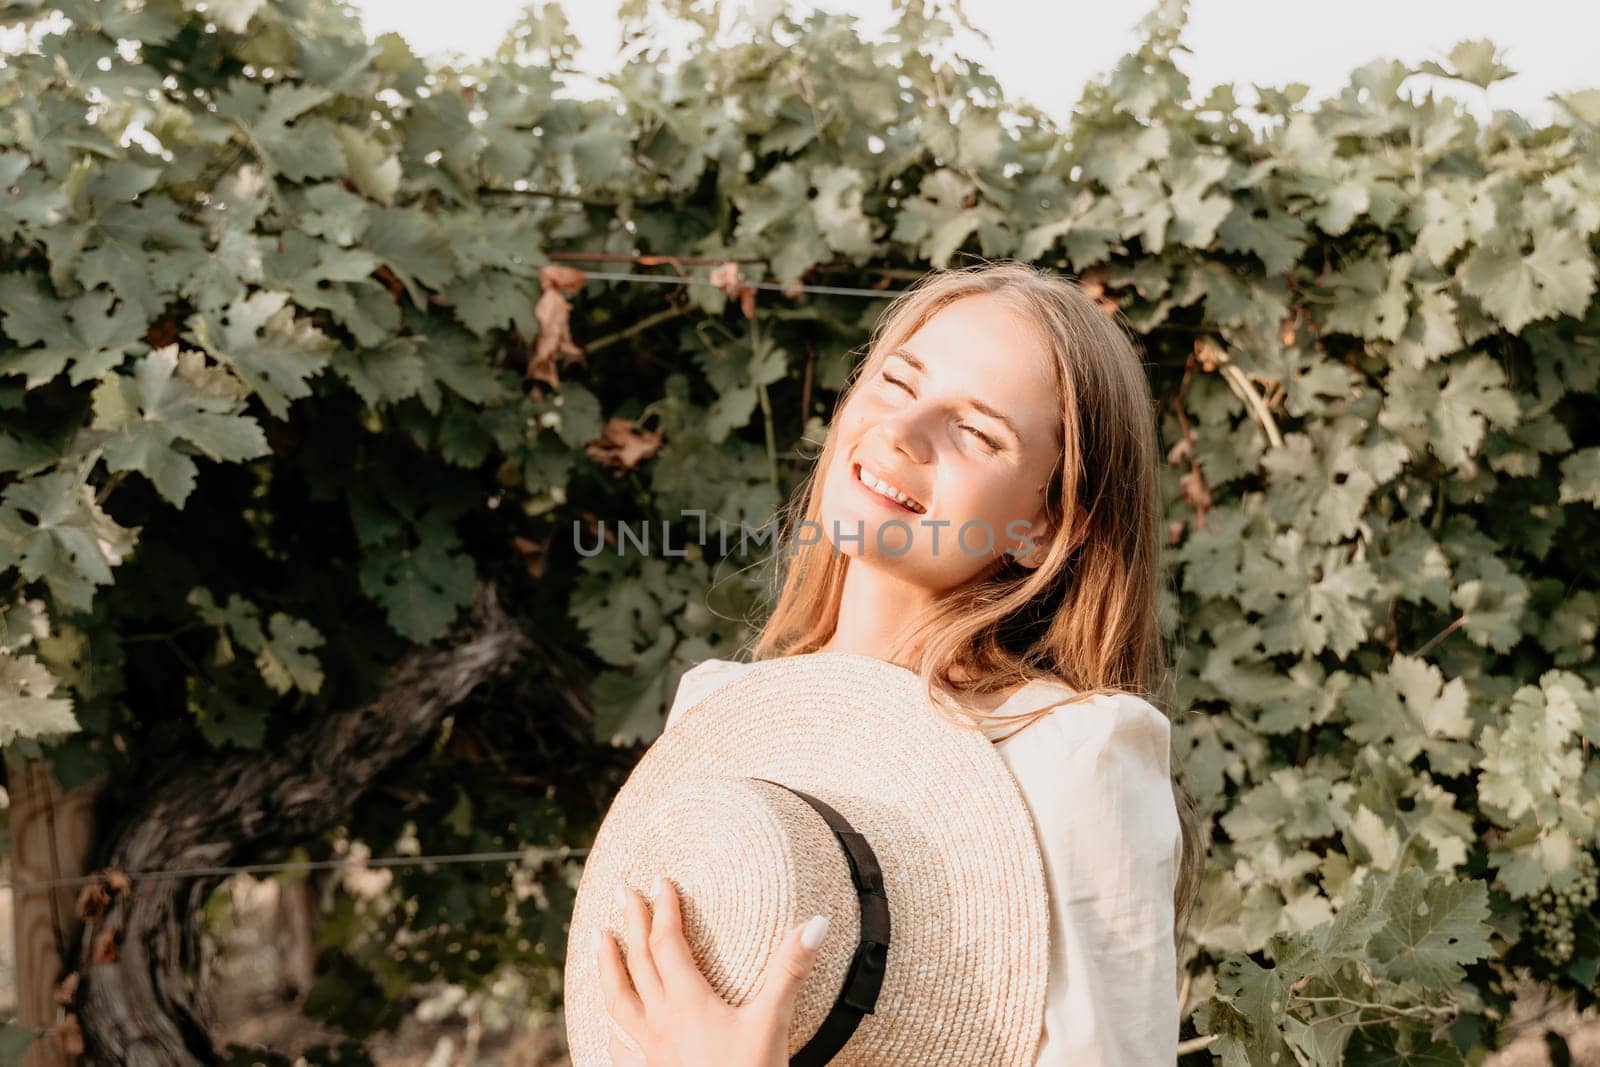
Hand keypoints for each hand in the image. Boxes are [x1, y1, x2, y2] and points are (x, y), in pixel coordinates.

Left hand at [595, 874, 830, 1066]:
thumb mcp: (773, 1022)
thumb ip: (789, 970)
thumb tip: (816, 923)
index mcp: (688, 1003)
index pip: (668, 944)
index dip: (664, 909)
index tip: (660, 879)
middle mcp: (660, 1022)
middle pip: (638, 963)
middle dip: (632, 923)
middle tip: (623, 891)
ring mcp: (649, 1052)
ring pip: (617, 1001)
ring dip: (606, 967)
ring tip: (596, 939)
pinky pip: (619, 1051)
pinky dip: (610, 1033)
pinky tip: (606, 1031)